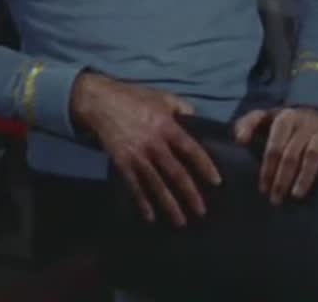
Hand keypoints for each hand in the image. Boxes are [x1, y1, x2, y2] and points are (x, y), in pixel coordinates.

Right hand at [70, 72, 221, 226]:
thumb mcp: (163, 97)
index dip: (204, 166)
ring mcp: (136, 154)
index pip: (190, 149)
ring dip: (169, 204)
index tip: (216, 182)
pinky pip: (134, 185)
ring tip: (180, 221)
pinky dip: (142, 202)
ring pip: (156, 184)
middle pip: (175, 172)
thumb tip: (199, 120)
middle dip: (190, 193)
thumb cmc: (134, 98)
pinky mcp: (121, 162)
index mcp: (166, 126)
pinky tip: (150, 216)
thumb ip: (183, 108)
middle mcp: (153, 143)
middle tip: (201, 211)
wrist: (100, 102)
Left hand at [233, 106, 317, 204]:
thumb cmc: (286, 125)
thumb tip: (239, 140)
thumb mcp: (265, 119)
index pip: (274, 147)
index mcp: (284, 118)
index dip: (267, 169)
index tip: (263, 190)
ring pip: (313, 154)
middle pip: (291, 154)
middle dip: (282, 179)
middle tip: (276, 200)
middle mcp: (304, 121)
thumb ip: (248, 125)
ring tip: (297, 195)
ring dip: (305, 176)